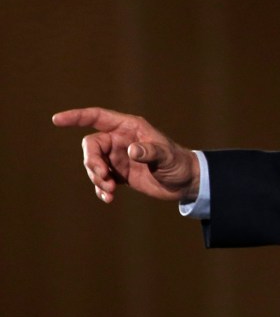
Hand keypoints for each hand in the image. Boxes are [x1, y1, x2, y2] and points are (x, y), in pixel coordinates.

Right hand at [52, 107, 199, 204]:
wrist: (185, 182)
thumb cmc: (179, 163)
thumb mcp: (167, 157)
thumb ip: (150, 151)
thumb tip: (131, 150)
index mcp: (130, 128)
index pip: (97, 117)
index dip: (76, 117)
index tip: (57, 120)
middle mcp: (121, 140)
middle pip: (91, 146)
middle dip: (91, 162)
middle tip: (102, 178)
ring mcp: (118, 157)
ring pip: (92, 164)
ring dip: (96, 178)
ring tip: (110, 191)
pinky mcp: (119, 174)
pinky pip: (100, 179)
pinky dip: (101, 189)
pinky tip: (109, 198)